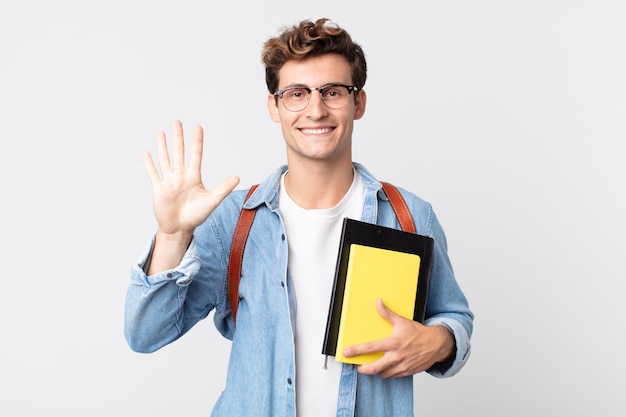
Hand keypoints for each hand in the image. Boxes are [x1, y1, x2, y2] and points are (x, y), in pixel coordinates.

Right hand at [143, 120, 239, 237]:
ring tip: (160, 132)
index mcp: (194, 177)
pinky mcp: (158, 189)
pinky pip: (153, 173)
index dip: (197, 141)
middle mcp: (180, 176)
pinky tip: (146, 153)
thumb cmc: (196, 216)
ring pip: (165, 159)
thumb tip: (237, 177)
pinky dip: (149, 164)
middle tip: (176, 121)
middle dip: (178, 137)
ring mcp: (169, 181)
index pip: (196, 155)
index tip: (198, 127)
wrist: (180, 229)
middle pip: (179, 152)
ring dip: (162, 146)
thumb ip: (223, 189)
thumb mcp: (212, 201)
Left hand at [342, 299, 454, 377]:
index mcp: (393, 343)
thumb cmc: (419, 333)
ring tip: (372, 367)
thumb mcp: (402, 322)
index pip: (371, 348)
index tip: (346, 352)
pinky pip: (393, 376)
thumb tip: (378, 303)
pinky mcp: (407, 372)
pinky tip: (386, 368)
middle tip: (358, 367)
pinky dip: (387, 373)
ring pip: (383, 374)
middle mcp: (397, 356)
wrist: (437, 344)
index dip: (357, 351)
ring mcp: (402, 366)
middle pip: (374, 368)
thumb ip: (387, 314)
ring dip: (376, 371)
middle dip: (363, 369)